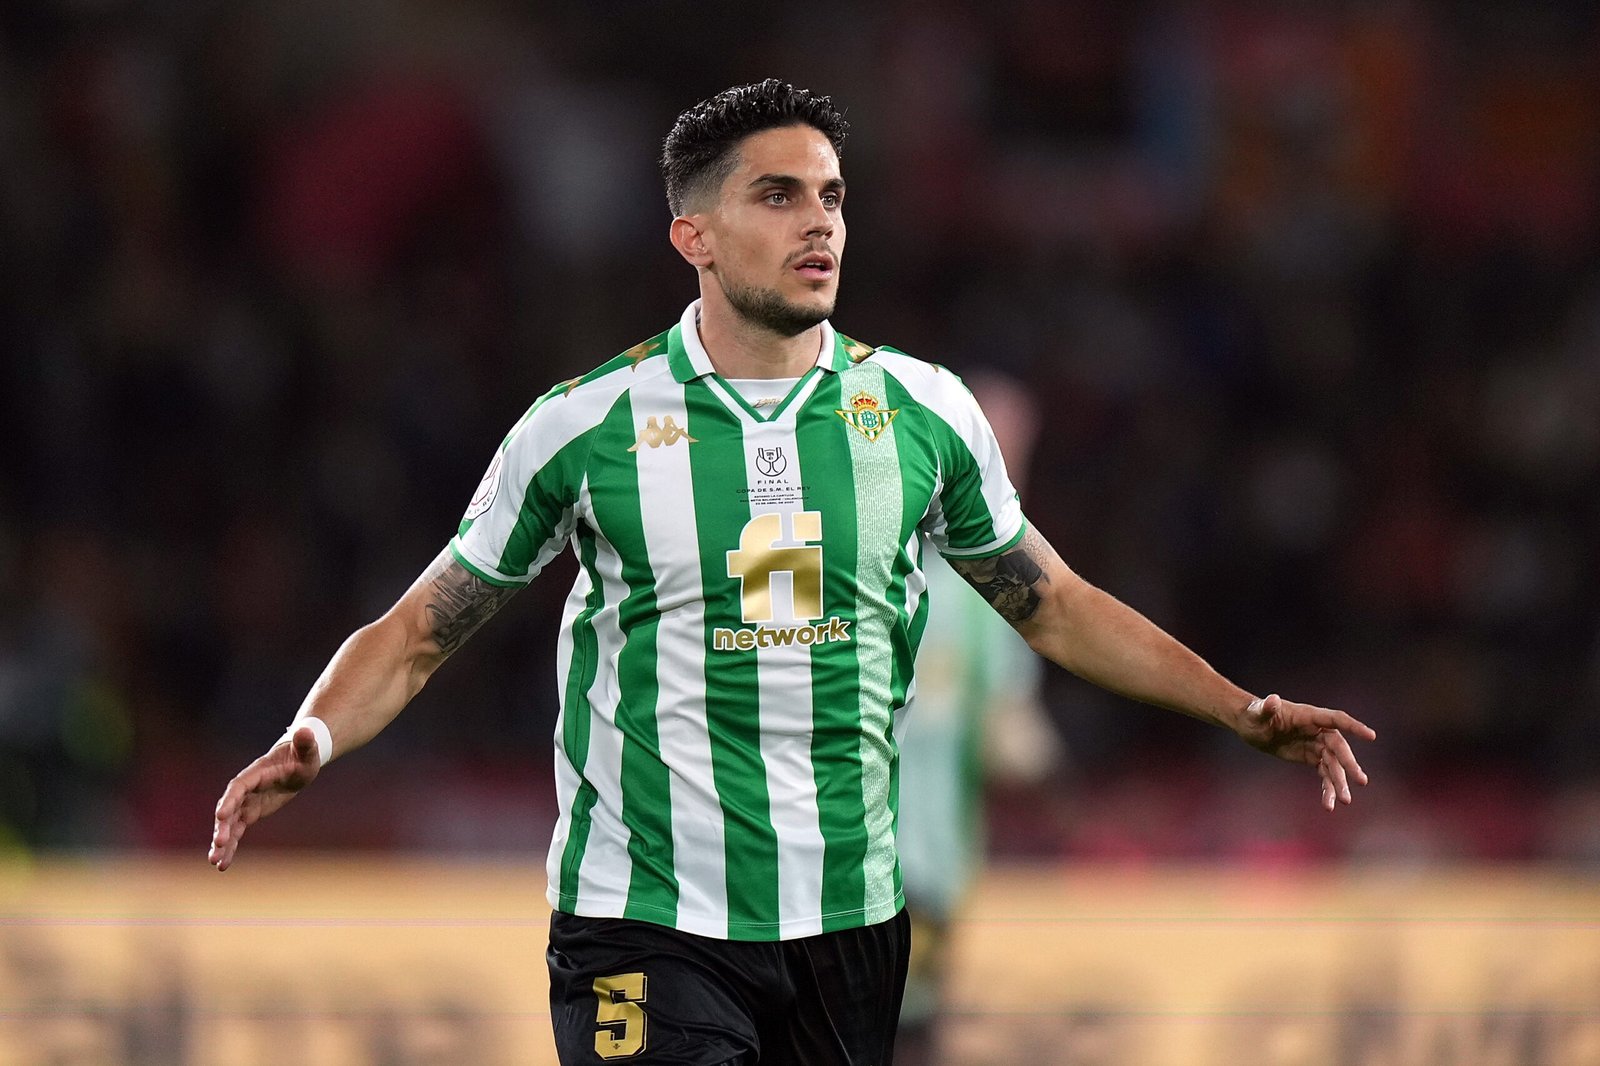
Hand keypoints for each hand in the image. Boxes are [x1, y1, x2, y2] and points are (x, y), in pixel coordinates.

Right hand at [208, 726, 322, 870]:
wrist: (297, 762)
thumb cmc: (303, 756)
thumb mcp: (308, 751)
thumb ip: (305, 742)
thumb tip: (306, 730)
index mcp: (255, 773)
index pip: (238, 787)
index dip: (229, 801)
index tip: (220, 816)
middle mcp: (245, 789)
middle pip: (229, 809)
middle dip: (223, 827)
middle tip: (218, 845)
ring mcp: (245, 803)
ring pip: (229, 824)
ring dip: (222, 842)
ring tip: (215, 862)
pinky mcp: (249, 813)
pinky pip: (236, 832)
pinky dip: (230, 847)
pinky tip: (222, 864)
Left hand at [1237, 694, 1375, 810]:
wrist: (1251, 725)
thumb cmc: (1255, 713)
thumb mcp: (1258, 711)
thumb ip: (1267, 707)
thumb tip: (1272, 699)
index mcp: (1310, 716)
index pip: (1336, 719)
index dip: (1353, 727)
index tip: (1371, 736)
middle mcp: (1318, 730)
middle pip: (1338, 748)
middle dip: (1349, 764)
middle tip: (1360, 781)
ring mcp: (1316, 745)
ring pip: (1333, 765)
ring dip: (1340, 782)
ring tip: (1345, 800)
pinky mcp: (1311, 757)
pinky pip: (1324, 773)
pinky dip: (1327, 787)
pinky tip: (1329, 803)